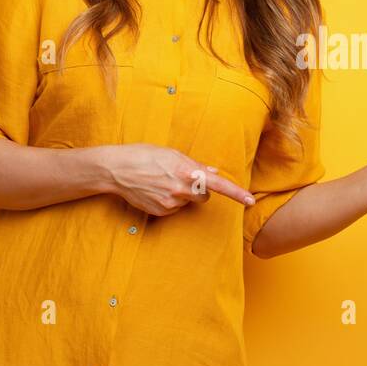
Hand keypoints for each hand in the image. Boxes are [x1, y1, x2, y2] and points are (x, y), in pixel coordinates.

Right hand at [93, 143, 254, 215]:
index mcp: (187, 171)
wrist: (116, 169)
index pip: (218, 184)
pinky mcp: (161, 211)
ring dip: (182, 195)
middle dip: (199, 191)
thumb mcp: (172, 154)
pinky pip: (174, 209)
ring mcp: (171, 202)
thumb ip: (195, 165)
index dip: (236, 193)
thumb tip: (214, 171)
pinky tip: (155, 191)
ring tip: (162, 183)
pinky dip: (169, 202)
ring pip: (188, 203)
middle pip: (205, 197)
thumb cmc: (144, 155)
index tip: (250, 200)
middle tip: (183, 179)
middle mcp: (181, 189)